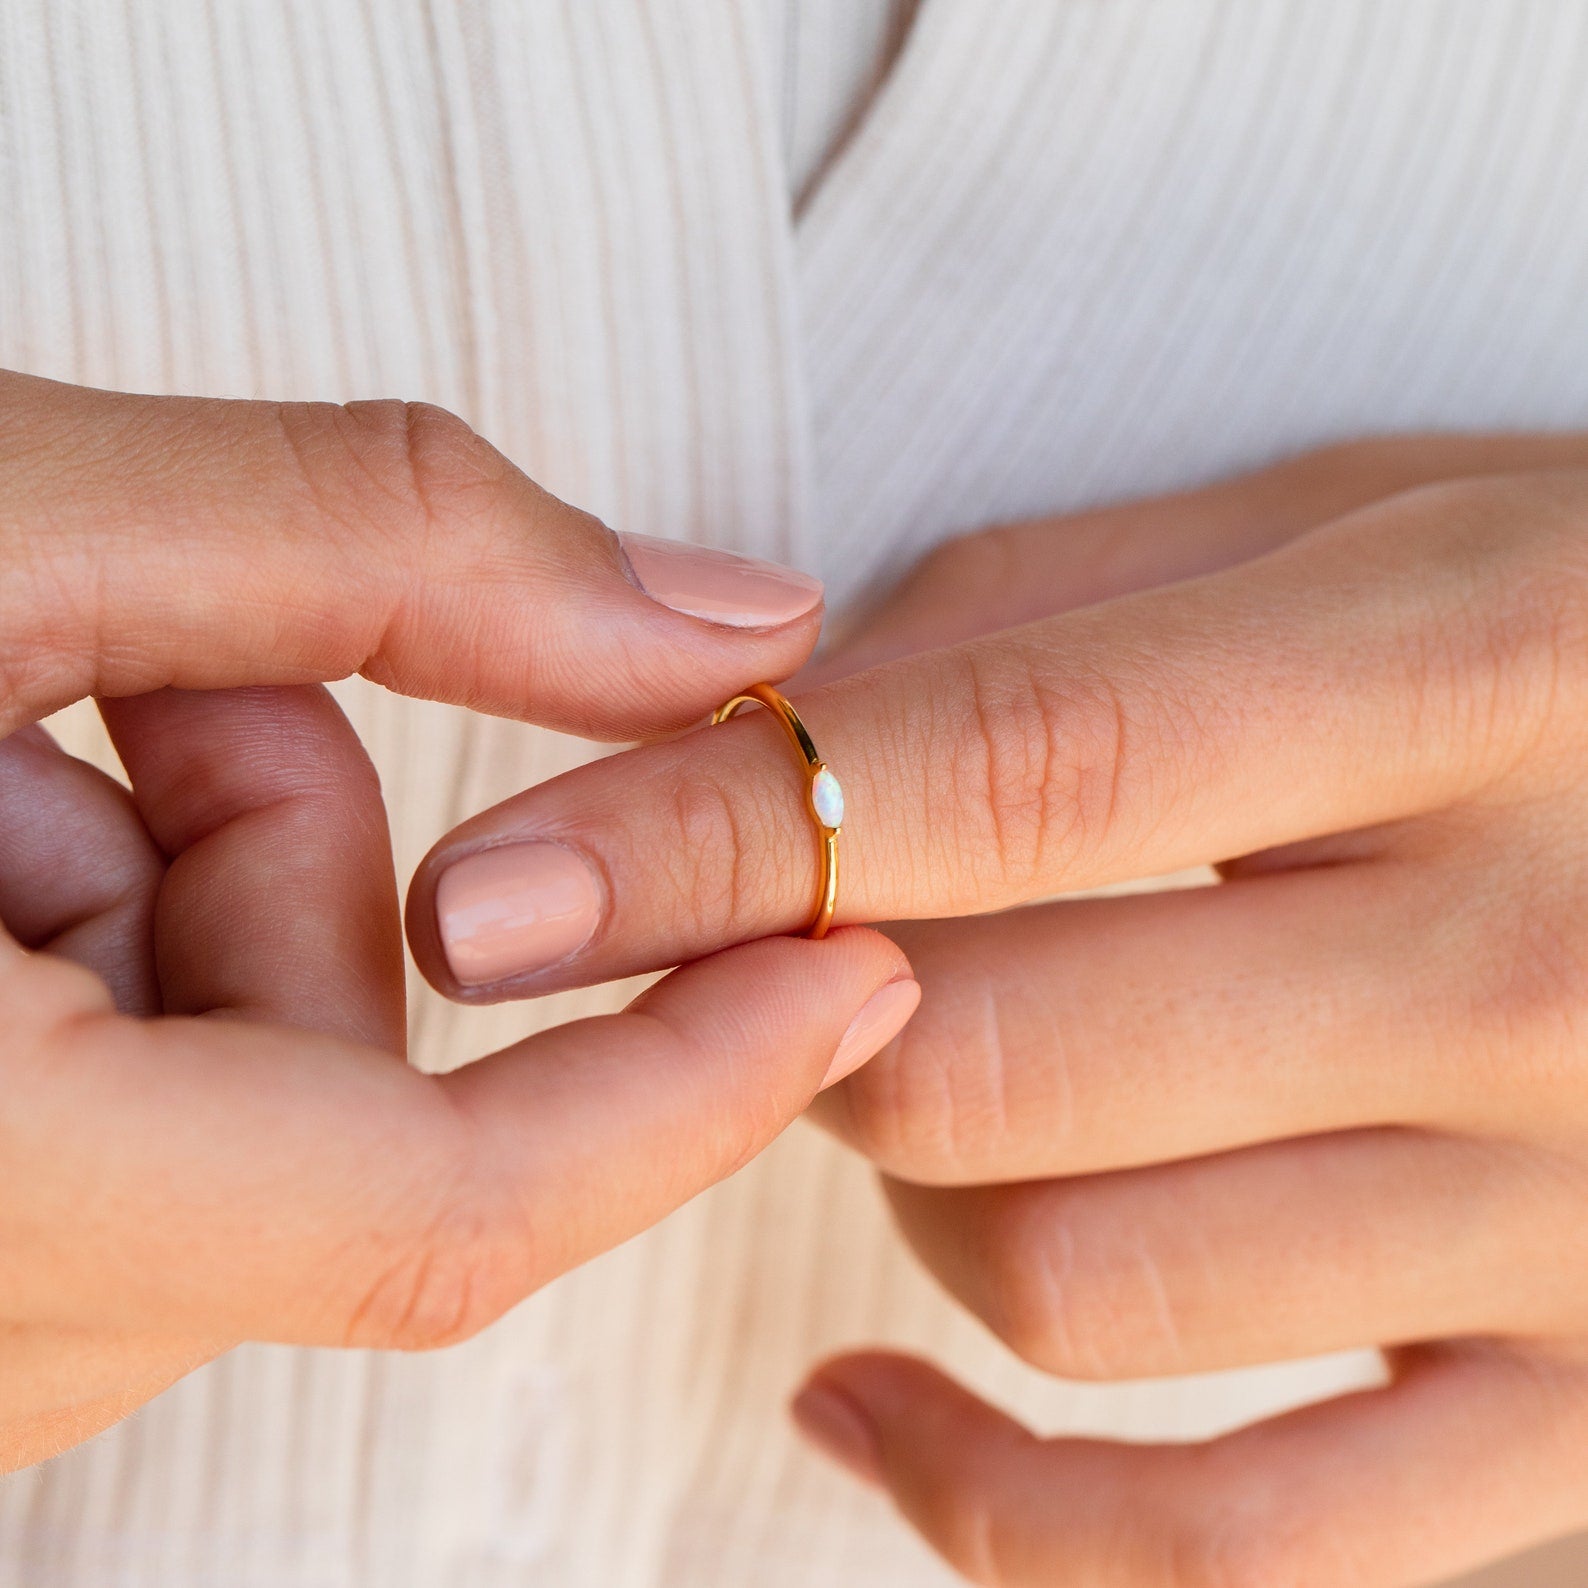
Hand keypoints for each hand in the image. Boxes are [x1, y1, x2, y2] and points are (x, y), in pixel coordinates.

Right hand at [0, 369, 911, 1470]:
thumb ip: (392, 544)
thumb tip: (727, 621)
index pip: (435, 1217)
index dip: (683, 1090)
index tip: (851, 968)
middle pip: (328, 1104)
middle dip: (286, 842)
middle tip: (113, 669)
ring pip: (233, 1102)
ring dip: (172, 876)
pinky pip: (137, 1120)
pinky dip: (103, 946)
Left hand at [411, 433, 1587, 1585]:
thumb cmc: (1570, 621)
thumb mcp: (1350, 519)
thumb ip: (1040, 607)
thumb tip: (767, 728)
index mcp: (1462, 678)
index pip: (1000, 778)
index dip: (705, 838)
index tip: (498, 894)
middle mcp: (1529, 965)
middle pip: (978, 1063)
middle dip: (786, 1007)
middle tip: (754, 943)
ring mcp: (1567, 1219)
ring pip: (1057, 1281)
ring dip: (902, 1181)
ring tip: (930, 1070)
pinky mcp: (1579, 1404)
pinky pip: (1225, 1551)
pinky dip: (993, 1504)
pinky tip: (866, 1401)